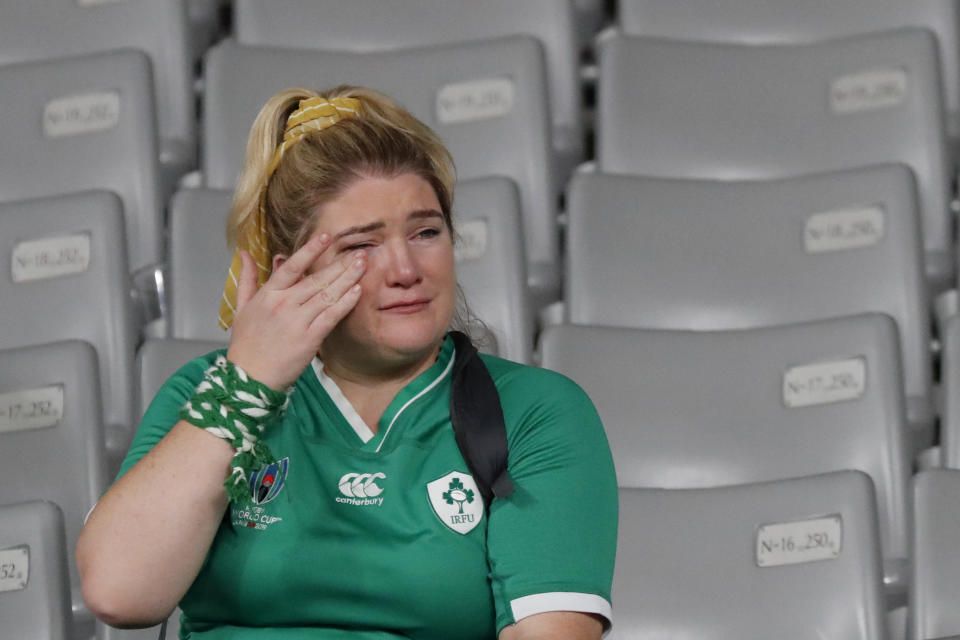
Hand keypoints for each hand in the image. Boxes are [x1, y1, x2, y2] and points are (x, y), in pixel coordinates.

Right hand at [226, 231, 364, 389]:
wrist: (249, 378)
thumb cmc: (246, 344)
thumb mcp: (241, 308)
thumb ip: (247, 278)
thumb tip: (244, 254)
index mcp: (268, 294)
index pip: (292, 266)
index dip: (310, 250)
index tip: (326, 236)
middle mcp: (283, 304)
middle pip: (317, 279)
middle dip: (341, 264)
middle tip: (360, 253)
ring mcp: (297, 321)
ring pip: (327, 294)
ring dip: (348, 278)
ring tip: (363, 266)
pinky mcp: (310, 338)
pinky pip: (331, 316)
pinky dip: (345, 302)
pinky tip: (357, 290)